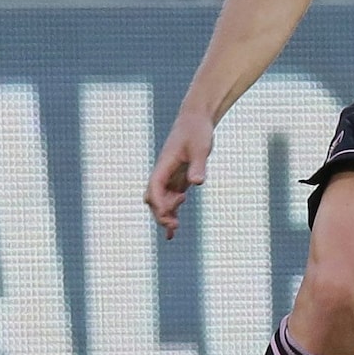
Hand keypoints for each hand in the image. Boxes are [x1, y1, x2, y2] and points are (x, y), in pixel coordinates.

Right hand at [145, 111, 214, 238]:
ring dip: (165, 216)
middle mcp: (164, 172)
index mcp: (164, 164)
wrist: (197, 120)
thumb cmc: (197, 131)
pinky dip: (170, 216)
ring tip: (175, 229)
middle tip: (174, 226)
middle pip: (153, 198)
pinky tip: (171, 235)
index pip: (154, 187)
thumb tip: (196, 183)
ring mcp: (170, 177)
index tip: (169, 216)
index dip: (159, 203)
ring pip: (160, 202)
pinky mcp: (179, 179)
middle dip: (160, 213)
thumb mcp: (200, 147)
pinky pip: (171, 201)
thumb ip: (198, 165)